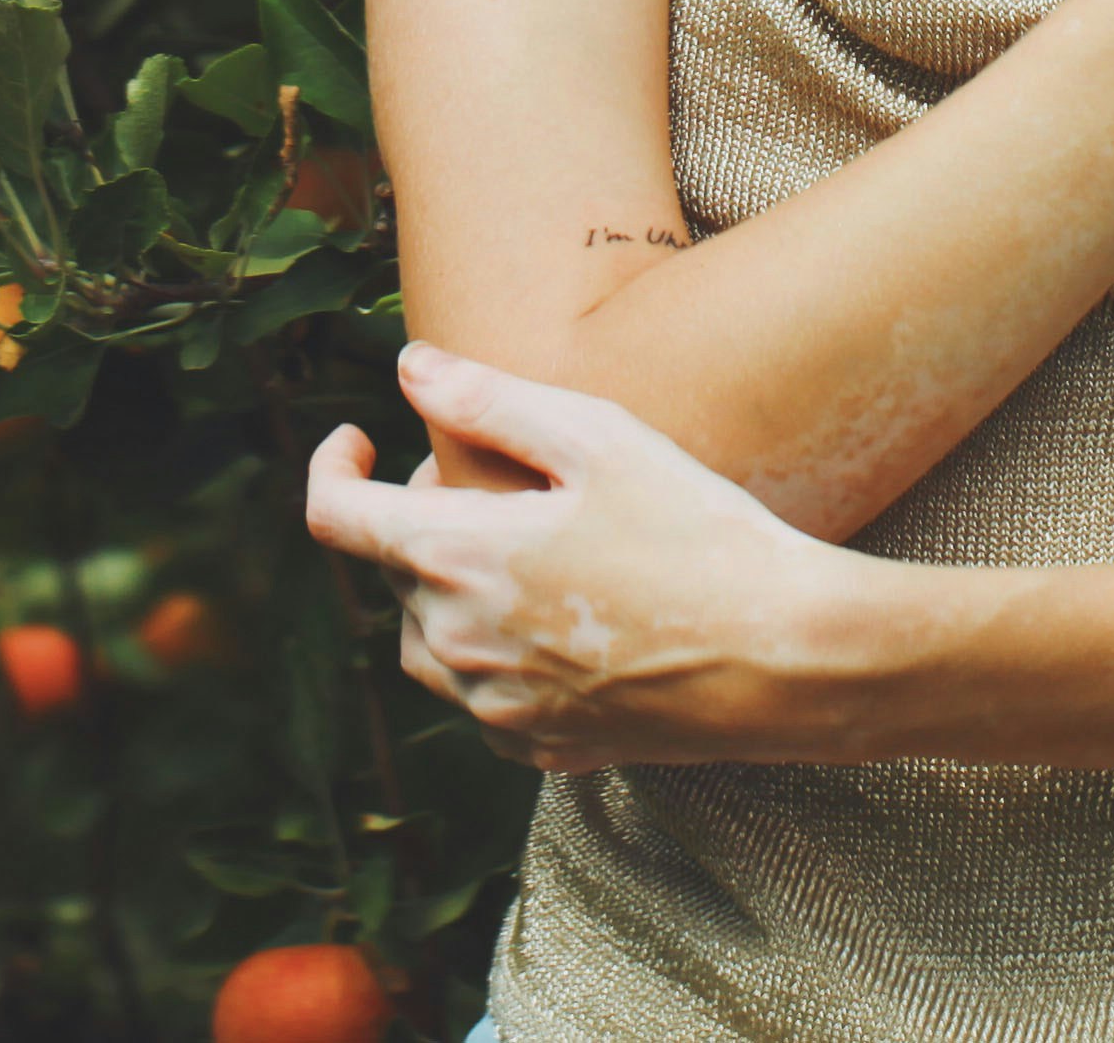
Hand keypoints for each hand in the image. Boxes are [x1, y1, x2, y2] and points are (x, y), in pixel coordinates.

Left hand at [302, 340, 888, 772]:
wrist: (781, 656)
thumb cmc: (697, 532)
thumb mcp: (599, 438)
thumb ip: (489, 399)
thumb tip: (410, 367)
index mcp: (456, 557)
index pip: (337, 518)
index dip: (332, 467)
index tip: (359, 437)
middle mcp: (457, 643)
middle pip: (396, 572)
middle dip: (426, 515)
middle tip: (508, 480)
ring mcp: (497, 706)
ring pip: (427, 643)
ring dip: (447, 590)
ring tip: (524, 551)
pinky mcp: (541, 746)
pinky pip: (481, 698)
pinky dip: (493, 651)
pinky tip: (561, 618)